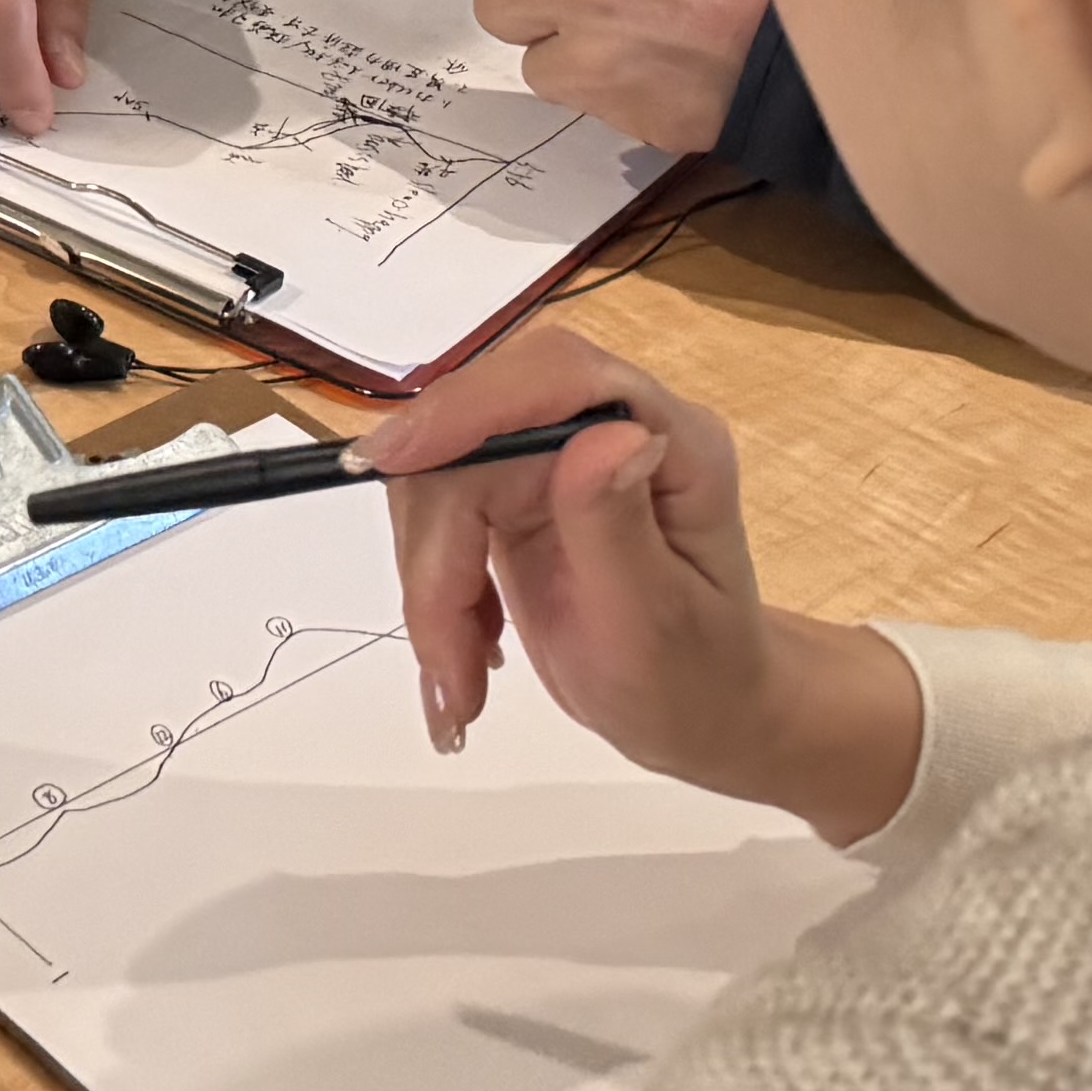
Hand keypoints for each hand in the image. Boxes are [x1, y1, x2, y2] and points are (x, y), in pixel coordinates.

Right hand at [361, 322, 919, 839]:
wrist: (700, 714)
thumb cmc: (698, 680)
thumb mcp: (658, 622)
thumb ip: (618, 527)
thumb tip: (602, 435)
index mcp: (670, 437)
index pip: (557, 376)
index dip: (469, 406)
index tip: (390, 462)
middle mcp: (608, 426)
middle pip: (477, 431)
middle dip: (439, 543)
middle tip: (445, 660)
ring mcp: (556, 459)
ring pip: (439, 479)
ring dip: (430, 587)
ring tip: (461, 684)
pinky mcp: (514, 494)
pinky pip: (436, 516)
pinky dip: (433, 594)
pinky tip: (467, 655)